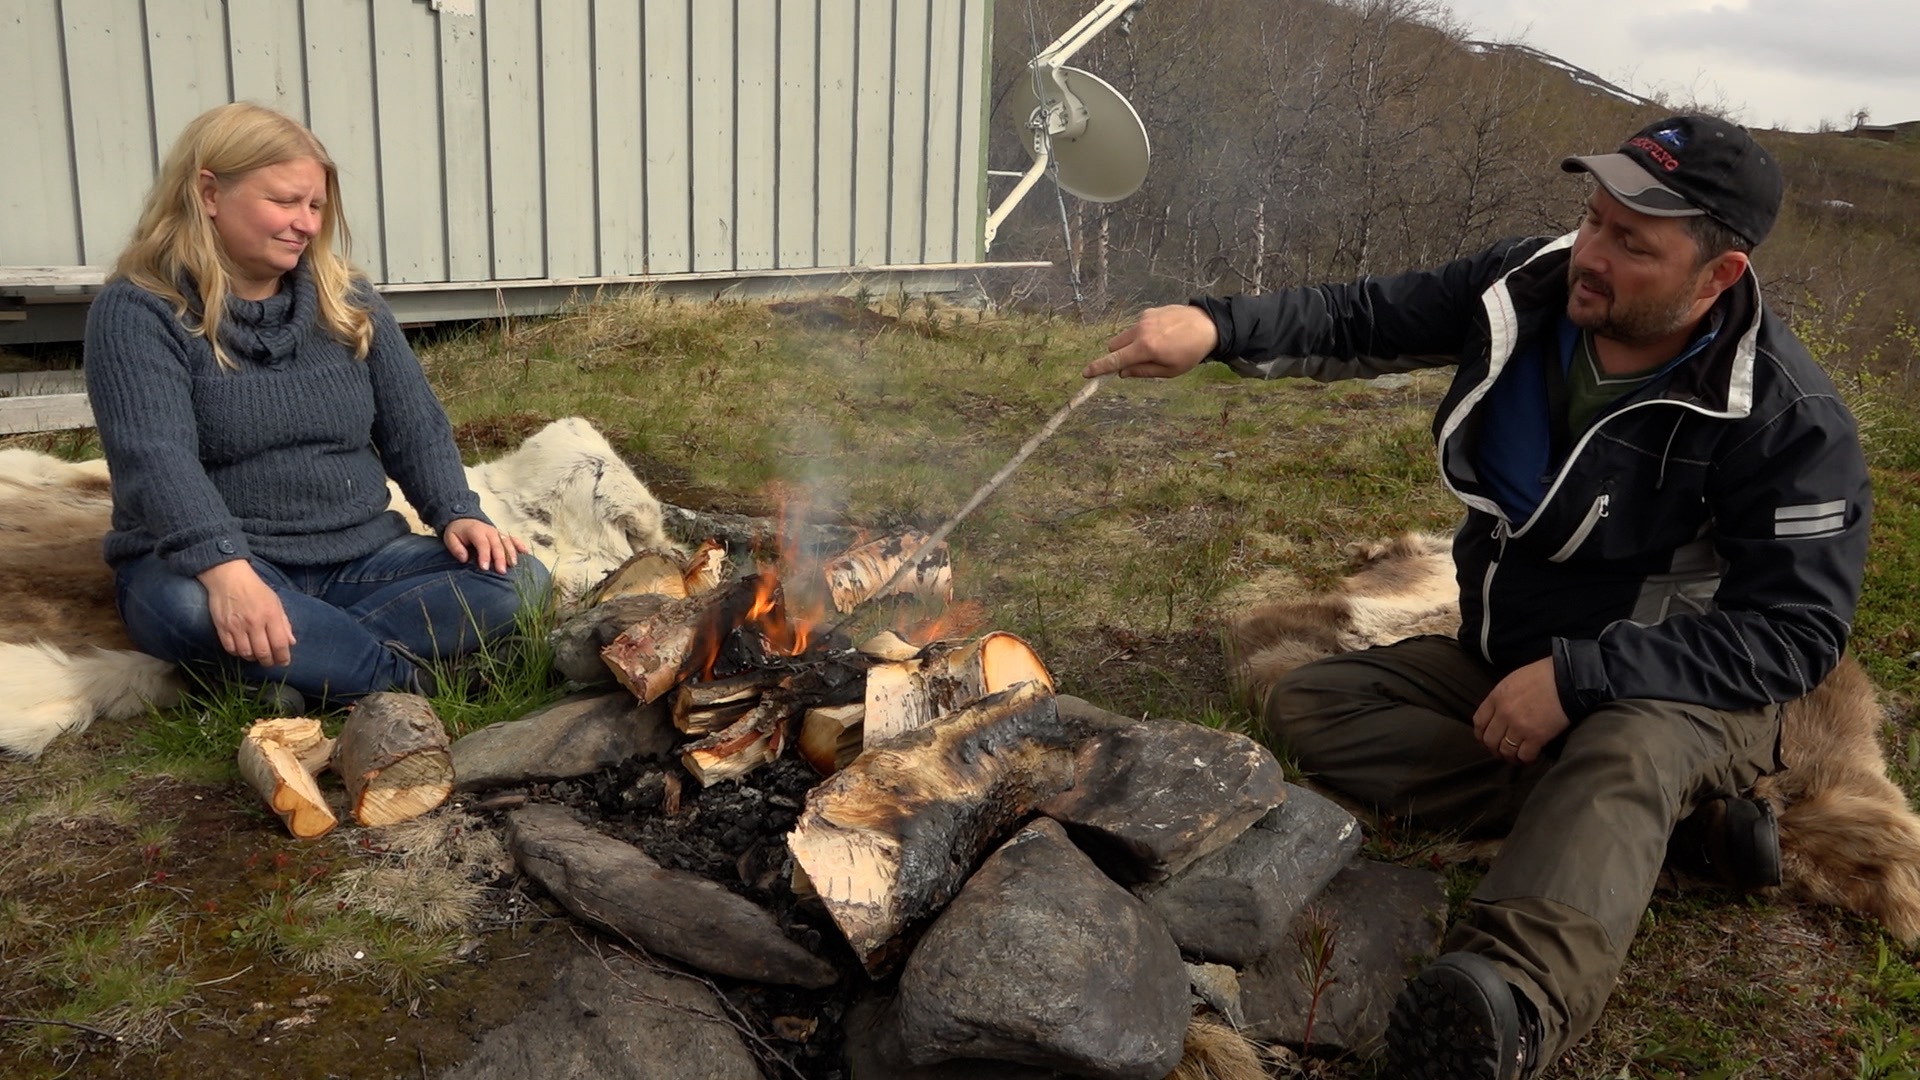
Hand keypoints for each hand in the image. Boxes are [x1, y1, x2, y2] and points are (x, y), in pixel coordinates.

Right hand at [198, 560, 295, 666]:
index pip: (280, 644)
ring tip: (257, 655)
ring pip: (246, 653)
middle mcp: (254, 623)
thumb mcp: (275, 602)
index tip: (284, 662)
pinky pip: (231, 649)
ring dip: (253, 658)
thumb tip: (291, 642)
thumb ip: (284, 623)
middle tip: (271, 662)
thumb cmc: (255, 589)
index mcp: (270, 615)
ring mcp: (236, 626)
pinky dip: (238, 653)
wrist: (228, 578)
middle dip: (269, 661)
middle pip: (263, 652)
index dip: (283, 657)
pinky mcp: (222, 628)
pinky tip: (243, 649)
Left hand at [444, 517, 528, 572]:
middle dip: (500, 558)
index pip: (482, 544)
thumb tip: (464, 558)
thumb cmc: (457, 532)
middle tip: (501, 571)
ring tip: (513, 566)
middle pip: (497, 545)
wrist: (464, 519)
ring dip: (511, 554)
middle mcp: (489, 531)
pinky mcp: (502, 535)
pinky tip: (525, 552)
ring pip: (507, 542)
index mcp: (476, 531)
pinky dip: (519, 544)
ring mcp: (497, 532)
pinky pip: (513, 539)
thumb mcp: (449, 538)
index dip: (484, 556)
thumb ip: (456, 548)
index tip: (485, 568)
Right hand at [1082, 304, 1218, 378]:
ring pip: (1125, 335)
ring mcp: (1144, 319)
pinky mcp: (1150, 311)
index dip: (1099, 368)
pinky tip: (1162, 335)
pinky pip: (1137, 326)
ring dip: (1130, 344)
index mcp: (1145, 348)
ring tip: (1155, 347)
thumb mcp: (1169, 371)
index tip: (1087, 372)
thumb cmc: (1191, 352)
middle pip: (1113, 345)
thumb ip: (1143, 371)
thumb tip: (1123, 372)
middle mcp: (1141, 330)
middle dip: (1118, 355)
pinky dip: (1142, 333)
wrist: (1208, 325)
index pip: (1115, 360)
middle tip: (1134, 361)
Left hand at [1472, 658, 1569, 763]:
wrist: (1568, 678)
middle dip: (1494, 749)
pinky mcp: (1537, 736)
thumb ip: (1502, 698)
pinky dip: (1526, 760)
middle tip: (1502, 752)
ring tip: (1517, 757)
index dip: (1481, 735)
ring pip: (1505, 751)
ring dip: (1510, 757)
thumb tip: (1499, 714)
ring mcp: (1519, 726)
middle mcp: (1504, 713)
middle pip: (1489, 740)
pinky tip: (1531, 757)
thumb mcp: (1513, 680)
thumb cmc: (1544, 676)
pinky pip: (1524, 755)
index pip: (1479, 722)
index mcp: (1497, 697)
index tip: (1487, 740)